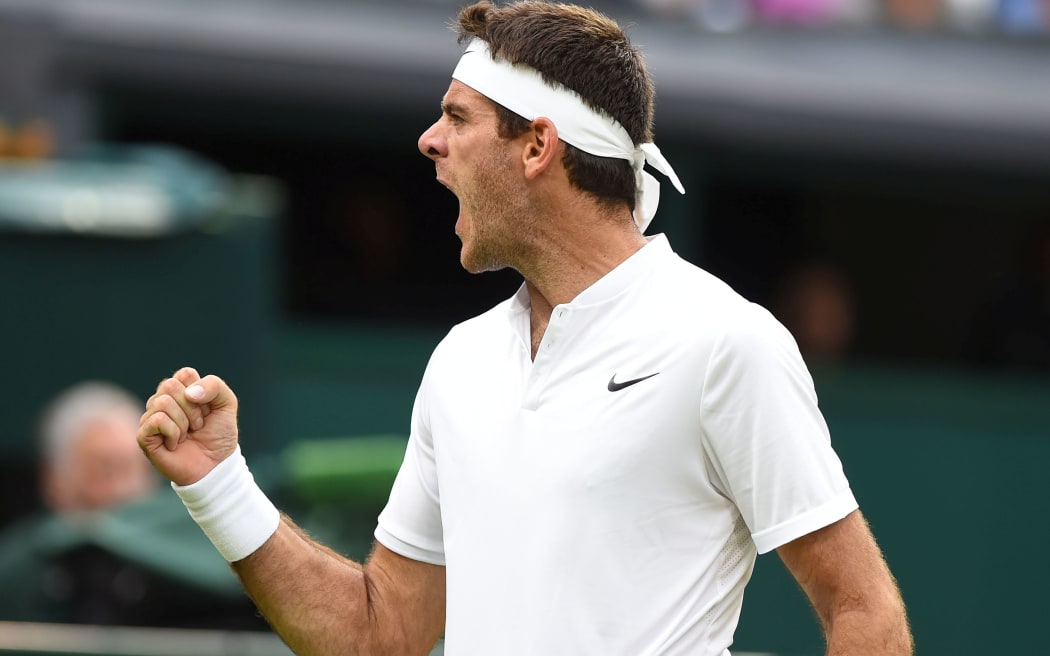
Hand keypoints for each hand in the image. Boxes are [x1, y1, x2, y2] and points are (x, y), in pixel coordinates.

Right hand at [138, 367, 239, 485]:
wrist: (215, 465)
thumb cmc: (219, 435)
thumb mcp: (227, 404)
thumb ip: (214, 386)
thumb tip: (189, 392)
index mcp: (181, 390)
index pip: (185, 374)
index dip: (201, 392)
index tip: (208, 409)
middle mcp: (163, 401)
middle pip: (170, 385)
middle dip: (192, 408)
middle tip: (198, 425)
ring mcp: (151, 418)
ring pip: (163, 402)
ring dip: (184, 422)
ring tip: (187, 435)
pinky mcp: (144, 435)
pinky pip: (157, 420)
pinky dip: (174, 432)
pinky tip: (176, 443)